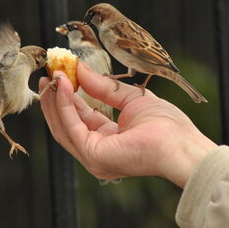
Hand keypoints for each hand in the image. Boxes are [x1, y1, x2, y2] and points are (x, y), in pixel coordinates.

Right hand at [39, 63, 217, 187]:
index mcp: (107, 140)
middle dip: (55, 99)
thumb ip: (103, 87)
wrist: (180, 143)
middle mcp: (96, 152)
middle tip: (48, 75)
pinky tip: (63, 85)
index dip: (68, 97)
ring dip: (55, 100)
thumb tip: (80, 70)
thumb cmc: (165, 125)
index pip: (80, 118)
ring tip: (52, 76)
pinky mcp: (92, 155)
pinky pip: (71, 126)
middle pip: (66, 124)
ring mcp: (92, 157)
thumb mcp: (130, 98)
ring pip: (63, 126)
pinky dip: (64, 104)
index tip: (60, 75)